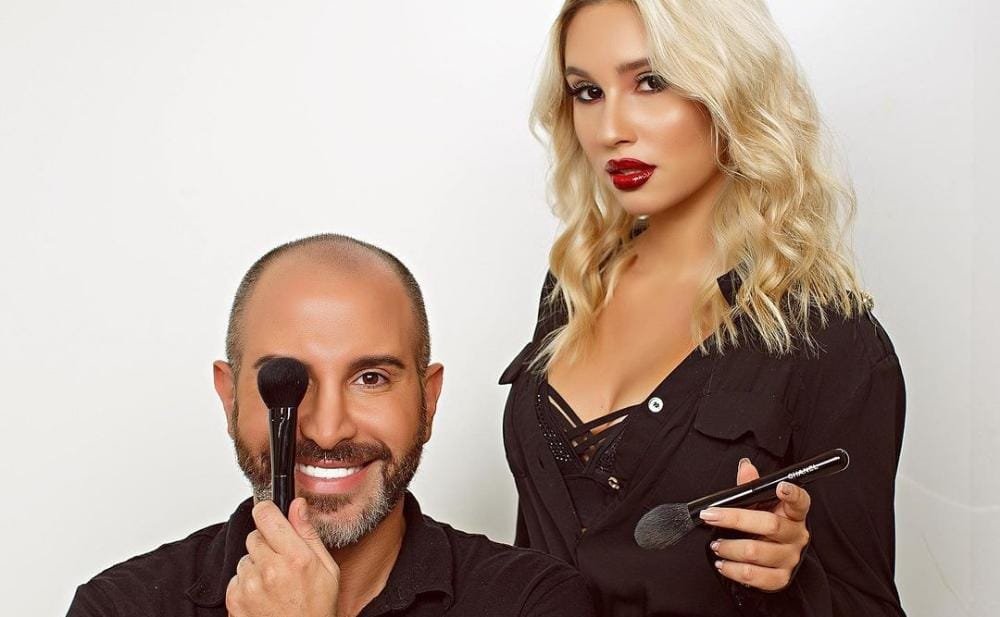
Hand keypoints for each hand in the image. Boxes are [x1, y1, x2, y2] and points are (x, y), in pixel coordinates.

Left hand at [226, 498, 339, 616]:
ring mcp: (250, 585)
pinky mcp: (235, 599)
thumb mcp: (327, 569)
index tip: (271, 517)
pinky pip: (236, 578)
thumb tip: (298, 505)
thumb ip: (308, 534)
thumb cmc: (316, 609)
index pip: (266, 515)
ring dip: (256, 566)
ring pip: (245, 558)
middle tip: (282, 563)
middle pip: (254, 536)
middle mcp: (270, 569)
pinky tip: (263, 595)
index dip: (268, 512)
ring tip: (274, 584)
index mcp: (296, 558)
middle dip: (267, 544)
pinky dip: (246, 584)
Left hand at [699, 458, 810, 591]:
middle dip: (734, 519)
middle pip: (769, 525)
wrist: (771, 561)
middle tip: (712, 517)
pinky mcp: (780, 578)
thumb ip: (751, 487)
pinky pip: (753, 576)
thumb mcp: (759, 506)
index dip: (792, 494)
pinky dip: (733, 570)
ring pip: (755, 552)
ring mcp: (790, 558)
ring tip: (716, 545)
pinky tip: (723, 564)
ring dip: (729, 548)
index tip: (780, 487)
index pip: (800, 501)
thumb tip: (746, 467)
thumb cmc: (764, 527)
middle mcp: (796, 535)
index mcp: (793, 514)